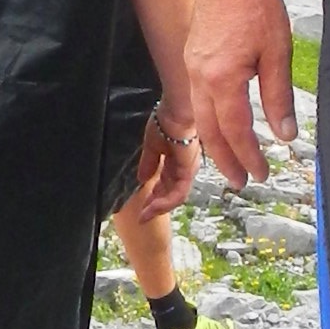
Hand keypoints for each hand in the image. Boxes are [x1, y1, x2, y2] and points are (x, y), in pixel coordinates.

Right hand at [125, 106, 199, 221]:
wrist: (174, 111)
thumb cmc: (165, 121)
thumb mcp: (151, 146)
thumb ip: (148, 163)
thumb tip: (142, 179)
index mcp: (175, 161)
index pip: (165, 184)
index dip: (154, 197)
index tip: (142, 209)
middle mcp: (183, 168)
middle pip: (170, 193)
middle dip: (156, 206)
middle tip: (142, 217)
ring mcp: (187, 170)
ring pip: (175, 197)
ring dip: (159, 208)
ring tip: (144, 216)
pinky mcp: (187, 171)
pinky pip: (177, 193)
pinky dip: (164, 203)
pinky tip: (151, 208)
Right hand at [187, 0, 296, 188]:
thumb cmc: (257, 4)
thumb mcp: (277, 52)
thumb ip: (278, 96)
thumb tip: (285, 134)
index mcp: (221, 78)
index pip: (235, 131)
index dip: (248, 156)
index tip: (261, 173)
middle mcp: (200, 76)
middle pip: (209, 131)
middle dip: (224, 160)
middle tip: (241, 181)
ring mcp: (192, 65)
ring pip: (199, 116)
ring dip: (214, 143)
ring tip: (230, 160)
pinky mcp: (193, 56)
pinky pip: (196, 98)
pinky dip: (208, 120)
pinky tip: (220, 124)